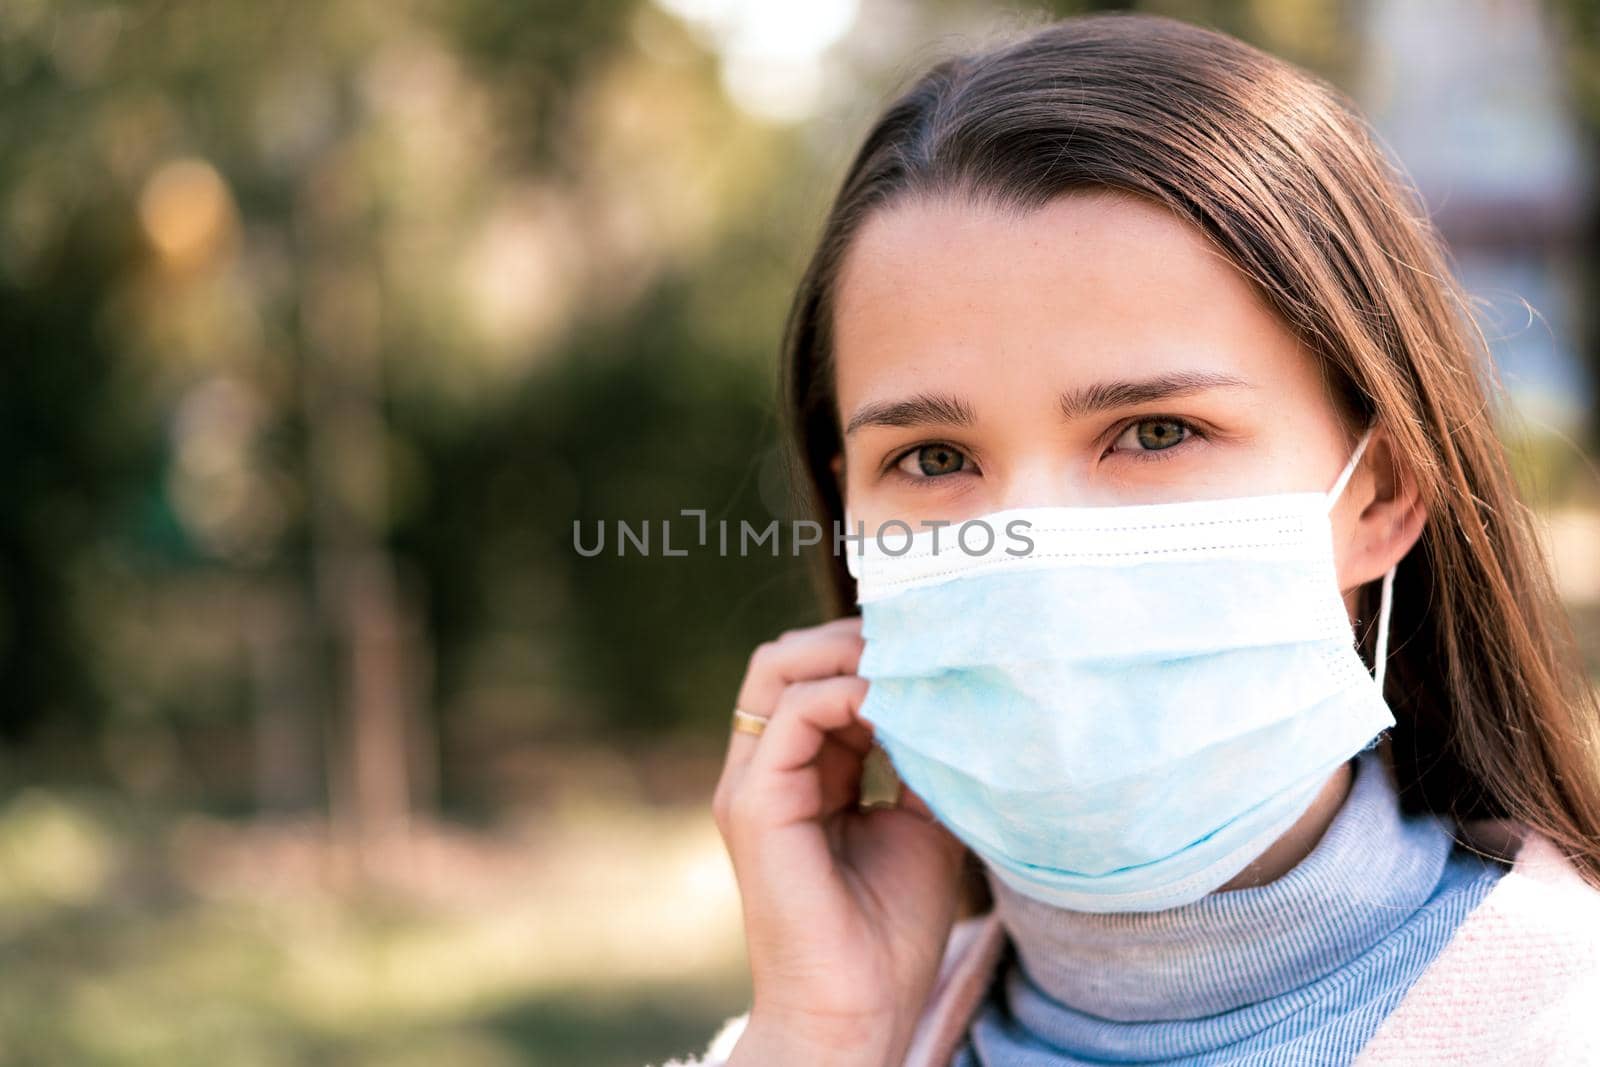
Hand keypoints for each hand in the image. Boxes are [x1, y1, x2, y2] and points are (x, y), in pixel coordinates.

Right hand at [713, 617, 967, 1066]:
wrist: (857, 1011)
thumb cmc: (890, 933)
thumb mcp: (921, 822)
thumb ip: (922, 759)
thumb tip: (951, 693)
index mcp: (799, 776)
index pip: (817, 679)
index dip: (871, 654)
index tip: (935, 647)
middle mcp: (766, 771)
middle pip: (788, 659)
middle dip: (854, 638)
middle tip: (921, 639)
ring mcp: (751, 784)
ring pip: (779, 668)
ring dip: (850, 653)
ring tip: (911, 662)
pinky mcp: (753, 804)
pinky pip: (792, 715)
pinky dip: (847, 692)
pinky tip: (897, 704)